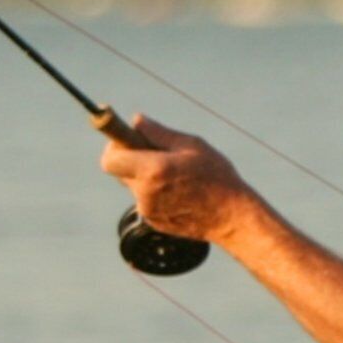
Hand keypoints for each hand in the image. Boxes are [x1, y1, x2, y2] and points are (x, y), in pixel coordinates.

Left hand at [97, 113, 262, 244]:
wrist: (231, 218)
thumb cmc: (217, 177)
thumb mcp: (192, 146)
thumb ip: (159, 133)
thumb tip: (137, 121)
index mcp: (153, 170)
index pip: (110, 159)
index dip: (116, 147)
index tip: (128, 140)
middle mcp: (145, 192)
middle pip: (120, 171)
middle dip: (132, 159)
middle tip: (156, 153)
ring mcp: (148, 210)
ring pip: (134, 185)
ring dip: (146, 176)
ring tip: (176, 175)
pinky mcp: (153, 222)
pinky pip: (145, 200)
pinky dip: (155, 192)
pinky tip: (181, 191)